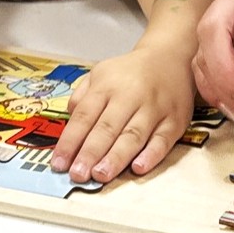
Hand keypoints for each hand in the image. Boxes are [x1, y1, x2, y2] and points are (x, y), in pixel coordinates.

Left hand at [49, 43, 194, 183]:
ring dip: (116, 157)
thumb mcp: (100, 73)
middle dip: (90, 153)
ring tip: (100, 175)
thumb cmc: (130, 73)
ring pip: (133, 135)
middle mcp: (130, 96)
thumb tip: (69, 125)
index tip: (59, 164)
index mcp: (107, 85)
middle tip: (78, 175)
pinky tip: (138, 168)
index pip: (84, 116)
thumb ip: (81, 97)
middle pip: (107, 128)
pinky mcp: (174, 121)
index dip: (70, 141)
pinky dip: (151, 155)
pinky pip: (163, 140)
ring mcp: (154, 109)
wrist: (170, 57)